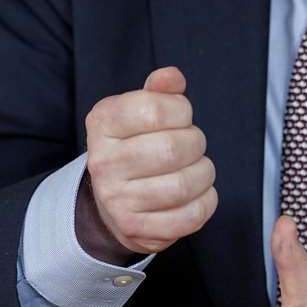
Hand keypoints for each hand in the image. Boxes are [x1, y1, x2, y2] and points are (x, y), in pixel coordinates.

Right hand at [79, 66, 216, 261]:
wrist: (110, 202)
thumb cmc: (133, 148)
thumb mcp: (137, 111)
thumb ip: (158, 91)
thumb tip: (171, 77)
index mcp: (102, 124)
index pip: (152, 110)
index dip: (180, 110)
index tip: (181, 116)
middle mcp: (103, 163)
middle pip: (172, 149)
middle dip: (195, 143)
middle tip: (192, 145)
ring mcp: (118, 201)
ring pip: (184, 185)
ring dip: (203, 173)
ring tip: (197, 169)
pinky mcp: (137, 230)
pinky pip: (190, 216)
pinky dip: (205, 202)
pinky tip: (197, 193)